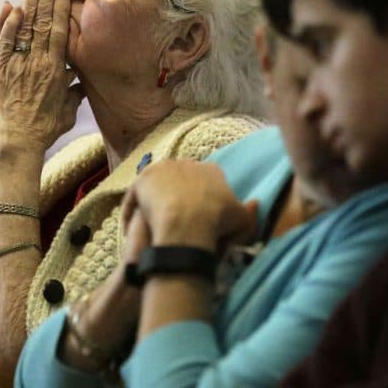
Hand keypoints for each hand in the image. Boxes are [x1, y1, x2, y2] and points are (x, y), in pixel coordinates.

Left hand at [0, 0, 83, 152]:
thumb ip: (74, 94)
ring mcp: (18, 65)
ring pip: (25, 27)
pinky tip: (12, 7)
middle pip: (44, 22)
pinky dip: (9, 24)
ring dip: (29, 3)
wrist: (18, 143)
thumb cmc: (45, 131)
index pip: (61, 31)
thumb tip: (83, 83)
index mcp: (57, 70)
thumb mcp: (67, 112)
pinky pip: (5, 42)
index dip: (62, 9)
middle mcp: (38, 62)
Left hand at [122, 161, 257, 251]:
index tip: (197, 214)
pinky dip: (133, 209)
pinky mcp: (142, 180)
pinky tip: (133, 224)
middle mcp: (186, 163)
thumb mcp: (242, 220)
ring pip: (157, 186)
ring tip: (151, 222)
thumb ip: (249, 212)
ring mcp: (162, 169)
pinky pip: (136, 196)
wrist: (187, 223)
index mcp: (211, 170)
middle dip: (177, 195)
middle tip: (173, 219)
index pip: (205, 180)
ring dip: (154, 201)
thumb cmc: (217, 222)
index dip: (200, 198)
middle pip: (180, 180)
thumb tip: (255, 204)